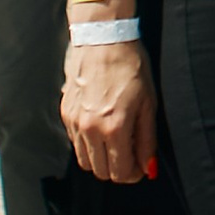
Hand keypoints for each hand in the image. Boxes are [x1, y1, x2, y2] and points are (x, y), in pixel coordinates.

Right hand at [63, 36, 158, 185]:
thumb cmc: (130, 66)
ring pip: (86, 161)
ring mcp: (75, 122)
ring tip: (116, 141)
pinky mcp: (65, 114)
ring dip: (102, 159)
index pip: (120, 172)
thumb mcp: (148, 103)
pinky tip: (102, 127)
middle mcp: (90, 129)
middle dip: (118, 169)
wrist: (103, 39)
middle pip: (101, 172)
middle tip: (131, 155)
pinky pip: (76, 142)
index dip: (134, 174)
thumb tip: (149, 167)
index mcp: (114, 127)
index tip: (141, 167)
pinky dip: (89, 144)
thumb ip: (147, 140)